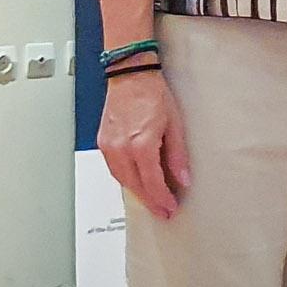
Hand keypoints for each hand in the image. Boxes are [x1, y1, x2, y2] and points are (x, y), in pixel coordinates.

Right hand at [98, 67, 189, 220]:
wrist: (130, 75)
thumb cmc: (152, 93)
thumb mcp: (174, 124)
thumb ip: (177, 155)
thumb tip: (183, 178)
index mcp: (141, 144)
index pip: (152, 182)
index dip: (161, 199)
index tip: (170, 208)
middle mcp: (121, 148)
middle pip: (135, 186)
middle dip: (149, 201)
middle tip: (162, 211)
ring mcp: (109, 146)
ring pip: (122, 180)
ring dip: (137, 192)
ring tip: (151, 200)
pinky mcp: (103, 142)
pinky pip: (113, 168)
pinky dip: (125, 179)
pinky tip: (136, 181)